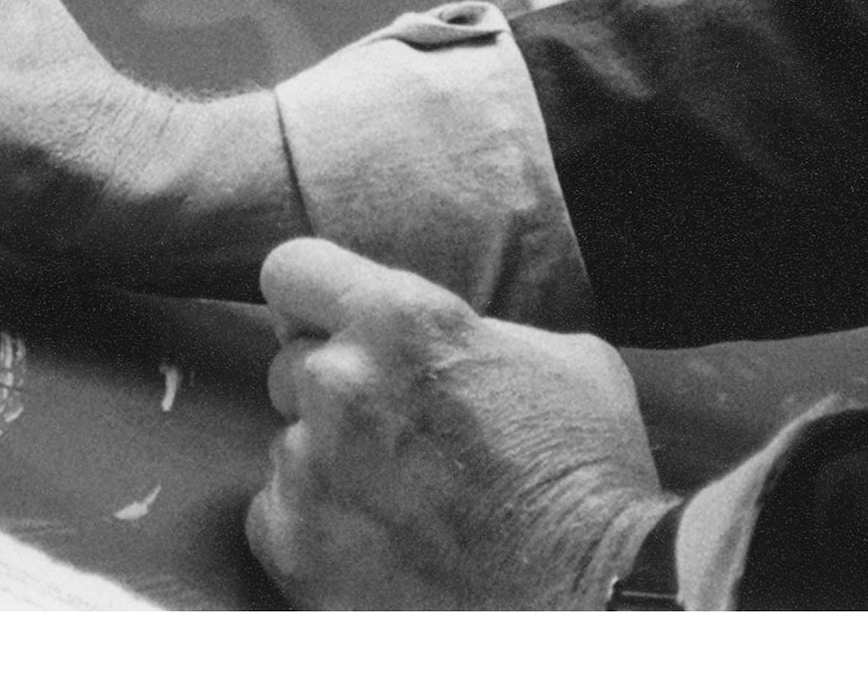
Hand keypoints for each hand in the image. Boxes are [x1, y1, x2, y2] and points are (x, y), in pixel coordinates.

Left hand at [248, 238, 671, 608]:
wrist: (592, 596)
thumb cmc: (586, 472)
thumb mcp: (559, 354)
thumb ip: (473, 326)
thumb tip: (440, 334)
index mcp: (400, 319)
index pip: (293, 271)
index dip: (314, 298)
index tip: (329, 322)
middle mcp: (340, 382)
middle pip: (291, 361)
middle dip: (335, 389)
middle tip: (395, 430)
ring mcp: (311, 466)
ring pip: (288, 440)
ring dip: (329, 460)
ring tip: (402, 496)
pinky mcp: (295, 542)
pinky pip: (275, 511)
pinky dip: (316, 523)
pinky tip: (379, 538)